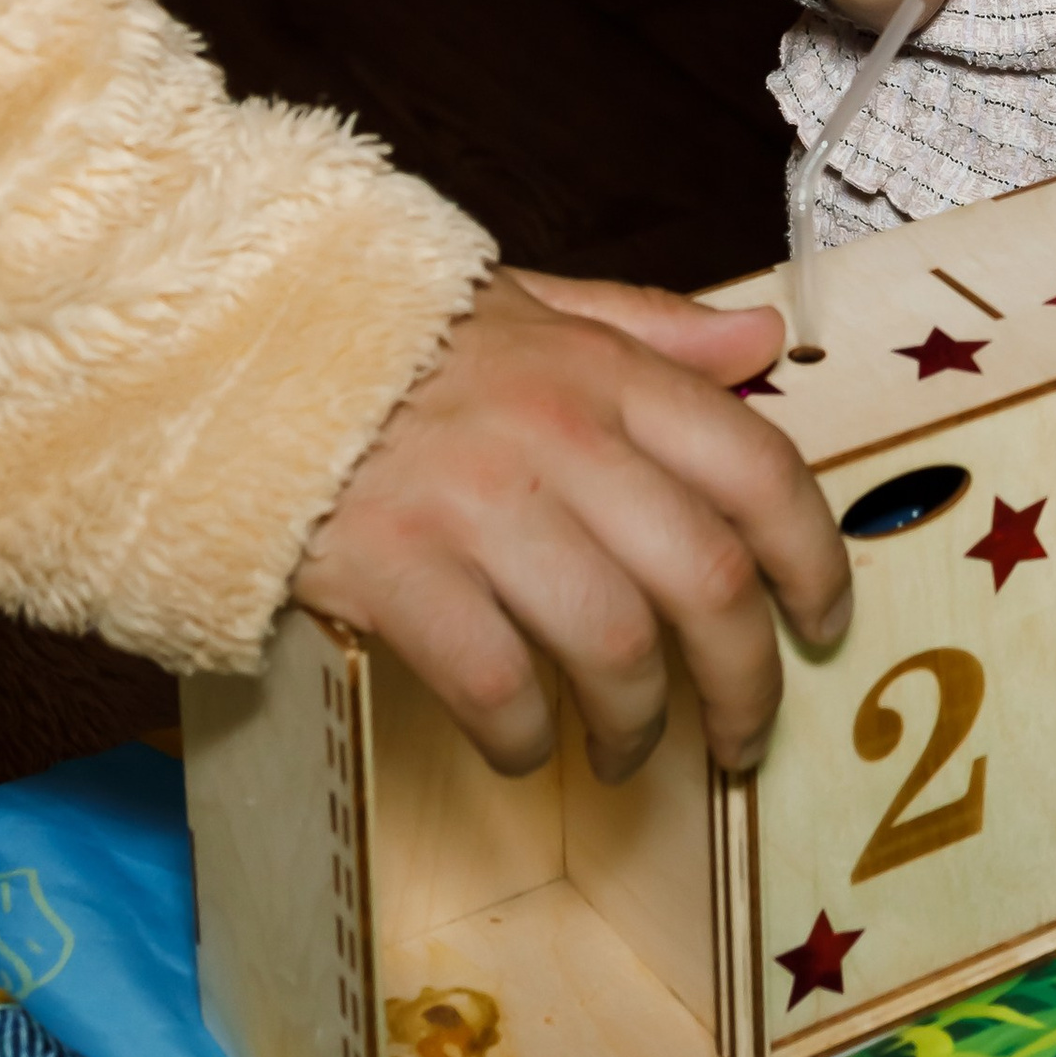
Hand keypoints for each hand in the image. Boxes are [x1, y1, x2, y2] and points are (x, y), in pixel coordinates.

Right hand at [291, 268, 850, 782]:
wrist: (230, 353)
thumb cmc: (392, 339)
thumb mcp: (533, 305)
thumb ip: (652, 329)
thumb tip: (768, 339)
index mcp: (605, 370)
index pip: (757, 468)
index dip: (815, 560)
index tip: (825, 624)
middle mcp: (560, 435)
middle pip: (705, 580)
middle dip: (746, 680)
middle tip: (745, 735)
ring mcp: (475, 505)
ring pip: (614, 644)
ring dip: (639, 723)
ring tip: (630, 751)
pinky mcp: (394, 571)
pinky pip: (498, 683)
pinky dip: (525, 736)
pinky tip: (524, 747)